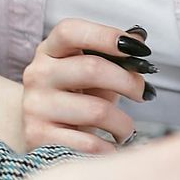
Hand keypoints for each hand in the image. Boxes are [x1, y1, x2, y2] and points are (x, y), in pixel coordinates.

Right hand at [18, 18, 152, 153]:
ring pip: (97, 111)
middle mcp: (38, 74)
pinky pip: (89, 144)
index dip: (106, 36)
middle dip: (129, 82)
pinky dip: (110, 148)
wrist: (44, 134)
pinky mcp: (39, 137)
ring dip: (123, 123)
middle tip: (144, 94)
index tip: (138, 49)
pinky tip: (111, 146)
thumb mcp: (93, 73)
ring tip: (125, 129)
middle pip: (92, 68)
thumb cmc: (76, 97)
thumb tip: (139, 39)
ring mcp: (35, 105)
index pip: (70, 31)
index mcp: (50, 50)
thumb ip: (114, 56)